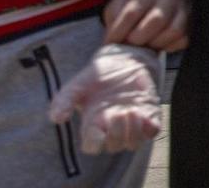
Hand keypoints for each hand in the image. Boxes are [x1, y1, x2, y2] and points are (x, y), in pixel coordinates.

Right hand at [47, 45, 162, 153]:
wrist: (124, 60)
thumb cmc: (98, 75)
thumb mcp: (78, 84)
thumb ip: (64, 100)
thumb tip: (56, 119)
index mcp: (93, 124)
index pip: (92, 147)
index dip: (95, 143)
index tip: (96, 125)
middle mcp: (112, 128)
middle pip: (114, 146)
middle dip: (117, 134)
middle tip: (118, 113)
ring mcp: (131, 123)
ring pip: (134, 143)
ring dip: (133, 132)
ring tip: (131, 111)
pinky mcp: (149, 116)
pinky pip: (152, 132)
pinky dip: (150, 128)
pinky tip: (144, 114)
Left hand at [102, 0, 189, 51]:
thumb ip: (115, 10)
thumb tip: (111, 37)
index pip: (132, 12)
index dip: (119, 31)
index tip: (109, 43)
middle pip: (155, 22)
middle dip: (137, 39)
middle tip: (128, 44)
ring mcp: (185, 9)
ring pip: (172, 32)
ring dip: (154, 43)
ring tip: (144, 44)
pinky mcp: (193, 22)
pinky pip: (183, 39)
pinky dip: (169, 46)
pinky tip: (159, 42)